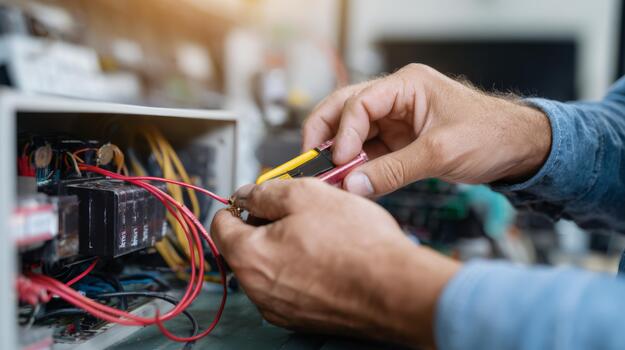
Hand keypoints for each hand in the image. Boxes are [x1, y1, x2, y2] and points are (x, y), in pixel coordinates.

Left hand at [211, 179, 459, 346]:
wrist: (397, 290)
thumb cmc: (357, 245)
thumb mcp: (306, 194)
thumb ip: (265, 191)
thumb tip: (247, 194)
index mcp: (250, 257)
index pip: (221, 224)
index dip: (238, 203)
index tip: (256, 196)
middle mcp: (258, 290)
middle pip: (245, 246)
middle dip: (265, 223)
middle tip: (296, 208)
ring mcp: (281, 308)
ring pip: (269, 266)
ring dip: (285, 245)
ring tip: (318, 230)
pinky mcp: (304, 318)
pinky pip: (290, 286)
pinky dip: (301, 268)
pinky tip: (327, 255)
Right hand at [303, 63, 551, 195]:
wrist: (519, 149)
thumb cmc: (491, 135)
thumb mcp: (440, 153)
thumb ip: (393, 171)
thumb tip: (353, 186)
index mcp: (406, 85)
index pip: (360, 102)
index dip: (344, 131)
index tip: (339, 160)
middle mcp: (396, 99)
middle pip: (345, 110)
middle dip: (325, 134)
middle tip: (310, 160)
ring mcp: (396, 121)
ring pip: (353, 133)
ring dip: (340, 154)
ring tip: (329, 177)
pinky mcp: (400, 142)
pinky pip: (369, 153)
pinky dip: (358, 167)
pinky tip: (351, 183)